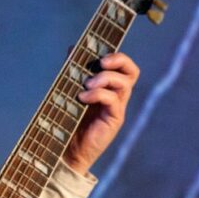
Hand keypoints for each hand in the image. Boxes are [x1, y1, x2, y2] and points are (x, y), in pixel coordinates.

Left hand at [63, 51, 139, 174]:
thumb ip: (73, 71)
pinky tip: (82, 98)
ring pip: (124, 84)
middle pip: (132, 72)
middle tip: (101, 63)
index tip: (100, 54)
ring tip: (87, 84)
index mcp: (109, 87)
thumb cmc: (69, 121)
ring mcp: (117, 108)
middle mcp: (117, 96)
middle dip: (118, 61)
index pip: (124, 66)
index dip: (117, 56)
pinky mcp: (114, 120)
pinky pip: (113, 100)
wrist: (66, 150)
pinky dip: (98, 94)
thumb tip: (73, 48)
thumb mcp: (69, 90)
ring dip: (105, 78)